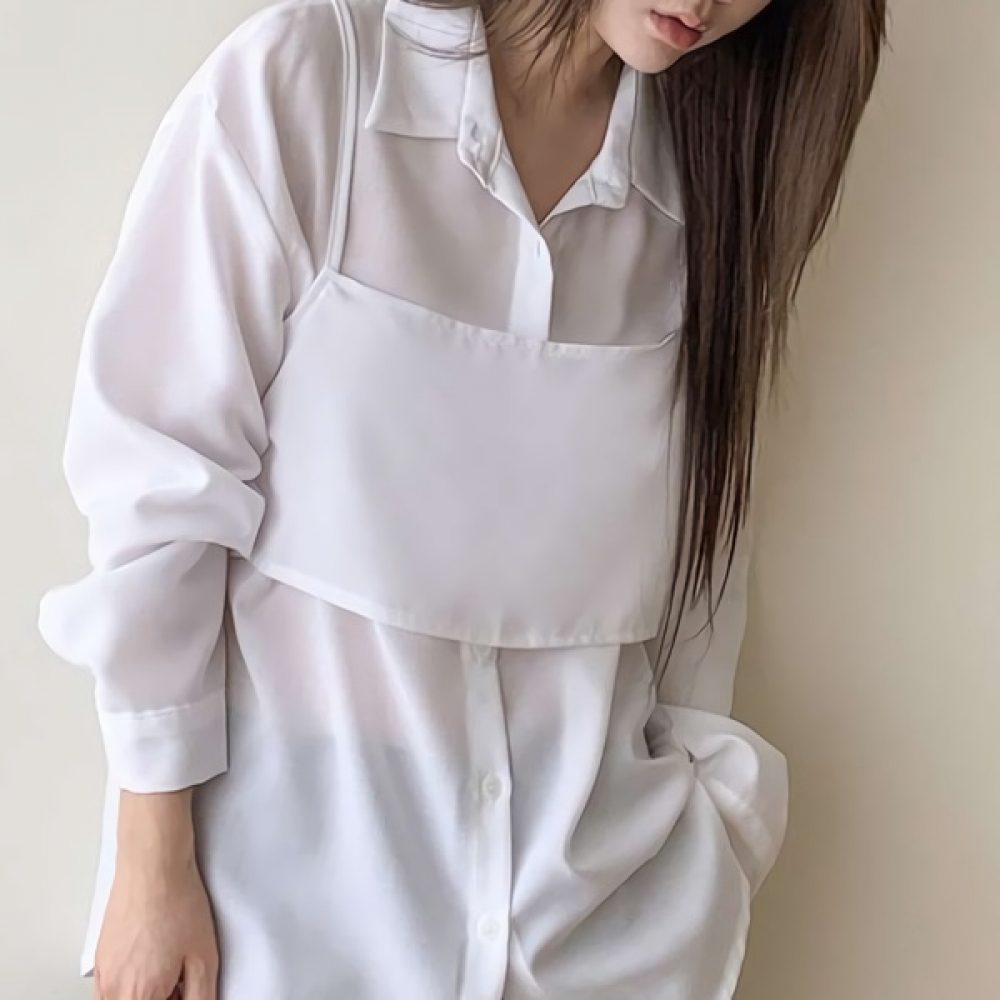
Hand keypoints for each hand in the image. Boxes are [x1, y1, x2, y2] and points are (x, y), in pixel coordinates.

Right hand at [94, 791, 218, 999]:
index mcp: (140, 996)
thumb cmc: (177, 904)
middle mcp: (114, 991)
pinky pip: (111, 989)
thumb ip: (201, 996)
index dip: (178, 998)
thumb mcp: (204, 958)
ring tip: (172, 969)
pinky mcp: (101, 956)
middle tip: (183, 981)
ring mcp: (103, 974)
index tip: (187, 989)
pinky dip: (133, 984)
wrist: (153, 866)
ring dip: (148, 993)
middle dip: (164, 996)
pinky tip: (155, 961)